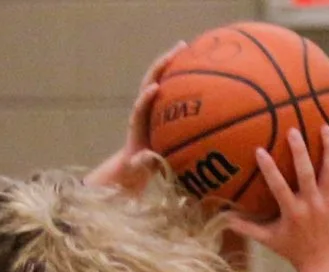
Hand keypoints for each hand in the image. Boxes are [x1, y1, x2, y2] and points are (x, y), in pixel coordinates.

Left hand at [87, 43, 189, 191]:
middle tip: (175, 52)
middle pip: (149, 81)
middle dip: (160, 66)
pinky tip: (195, 63)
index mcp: (137, 124)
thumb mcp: (139, 167)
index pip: (140, 107)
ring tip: (184, 47)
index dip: (145, 98)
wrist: (133, 161)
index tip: (154, 89)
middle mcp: (143, 108)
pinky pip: (169, 85)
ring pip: (159, 78)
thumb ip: (141, 163)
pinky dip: (179, 72)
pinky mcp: (158, 104)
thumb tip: (144, 160)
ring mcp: (150, 103)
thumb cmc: (138, 166)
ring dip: (170, 62)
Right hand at [230, 127, 328, 266]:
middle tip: (293, 131)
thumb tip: (223, 218)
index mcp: (293, 213)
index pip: (279, 187)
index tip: (259, 151)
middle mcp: (312, 204)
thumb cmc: (292, 249)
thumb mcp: (268, 240)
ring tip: (325, 126)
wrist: (322, 261)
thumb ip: (247, 228)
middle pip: (307, 174)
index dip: (269, 169)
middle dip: (300, 152)